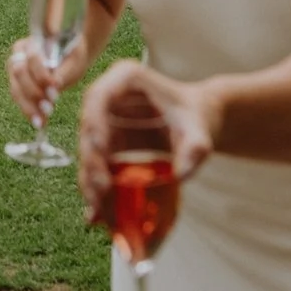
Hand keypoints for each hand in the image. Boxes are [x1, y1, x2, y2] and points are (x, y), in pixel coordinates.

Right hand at [8, 34, 82, 121]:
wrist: (69, 58)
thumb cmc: (72, 55)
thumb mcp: (74, 60)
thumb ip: (63, 71)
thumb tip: (55, 84)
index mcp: (33, 41)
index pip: (33, 57)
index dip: (42, 73)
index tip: (55, 87)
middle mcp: (18, 54)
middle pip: (19, 73)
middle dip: (33, 92)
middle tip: (49, 107)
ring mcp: (14, 69)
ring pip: (16, 89)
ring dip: (29, 106)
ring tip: (42, 120)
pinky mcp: (16, 84)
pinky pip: (19, 99)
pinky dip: (28, 112)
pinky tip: (39, 122)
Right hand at [76, 62, 215, 226]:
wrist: (202, 121)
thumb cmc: (198, 117)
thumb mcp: (200, 131)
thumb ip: (195, 149)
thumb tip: (181, 175)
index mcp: (126, 78)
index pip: (98, 97)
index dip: (94, 123)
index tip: (101, 150)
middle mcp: (109, 96)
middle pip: (88, 127)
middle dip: (91, 160)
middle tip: (102, 189)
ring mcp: (105, 119)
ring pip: (88, 150)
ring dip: (90, 178)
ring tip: (99, 207)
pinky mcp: (107, 140)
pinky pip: (96, 163)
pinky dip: (96, 185)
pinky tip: (98, 211)